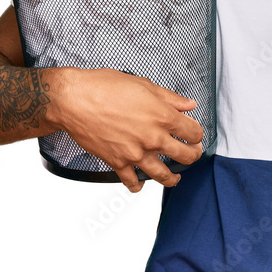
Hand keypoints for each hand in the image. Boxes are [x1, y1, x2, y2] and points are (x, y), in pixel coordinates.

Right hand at [49, 67, 203, 192]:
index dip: (197, 133)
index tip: (195, 134)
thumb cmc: (104, 87)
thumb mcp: (143, 85)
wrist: (73, 100)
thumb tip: (189, 105)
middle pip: (185, 156)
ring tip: (175, 177)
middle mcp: (153, 138)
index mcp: (162, 116)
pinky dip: (137, 186)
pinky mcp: (117, 162)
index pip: (193, 132)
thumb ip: (170, 98)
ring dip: (173, 178)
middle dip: (193, 155)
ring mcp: (135, 153)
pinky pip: (132, 181)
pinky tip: (140, 185)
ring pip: (163, 175)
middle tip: (193, 154)